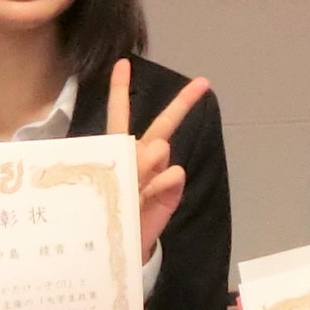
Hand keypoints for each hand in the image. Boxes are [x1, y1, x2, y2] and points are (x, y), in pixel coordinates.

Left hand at [109, 63, 212, 259]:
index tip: (124, 63)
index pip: (119, 115)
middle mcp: (140, 158)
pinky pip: (172, 176)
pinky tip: (149, 197)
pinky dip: (162, 183)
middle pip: (162, 125)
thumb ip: (131, 166)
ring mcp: (158, 174)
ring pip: (160, 150)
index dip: (120, 89)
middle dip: (182, 104)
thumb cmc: (106, 213)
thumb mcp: (107, 188)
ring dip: (146, 163)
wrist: (120, 246)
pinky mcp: (170, 191)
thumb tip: (162, 150)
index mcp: (119, 151)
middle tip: (203, 83)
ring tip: (132, 188)